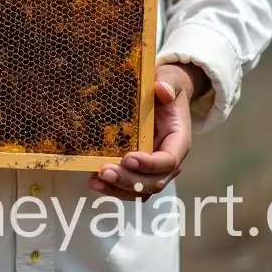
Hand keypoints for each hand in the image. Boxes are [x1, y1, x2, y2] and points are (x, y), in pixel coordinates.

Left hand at [88, 63, 204, 200]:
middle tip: (105, 172)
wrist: (165, 95)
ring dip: (118, 189)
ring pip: (141, 189)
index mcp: (178, 142)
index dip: (150, 164)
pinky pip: (130, 186)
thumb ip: (169, 85)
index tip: (128, 158)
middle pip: (154, 182)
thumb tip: (162, 89)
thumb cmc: (166, 89)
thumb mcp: (170, 81)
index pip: (168, 161)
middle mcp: (168, 160)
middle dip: (129, 180)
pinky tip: (93, 180)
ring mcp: (154, 168)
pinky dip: (113, 187)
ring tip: (95, 181)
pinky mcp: (140, 169)